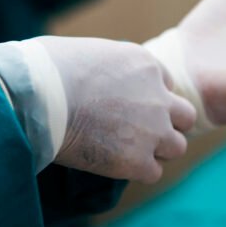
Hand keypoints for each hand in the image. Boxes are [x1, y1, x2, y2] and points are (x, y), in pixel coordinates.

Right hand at [37, 37, 195, 182]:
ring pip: (177, 146)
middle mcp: (158, 97)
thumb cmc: (49, 70)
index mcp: (147, 66)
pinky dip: (138, 171)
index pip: (166, 86)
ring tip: (127, 152)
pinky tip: (116, 166)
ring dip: (157, 150)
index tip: (128, 107)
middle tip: (139, 132)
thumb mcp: (91, 53)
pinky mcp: (138, 160)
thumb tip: (99, 82)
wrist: (41, 97)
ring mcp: (153, 130)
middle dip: (167, 124)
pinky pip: (154, 172)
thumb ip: (110, 69)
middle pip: (184, 116)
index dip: (149, 98)